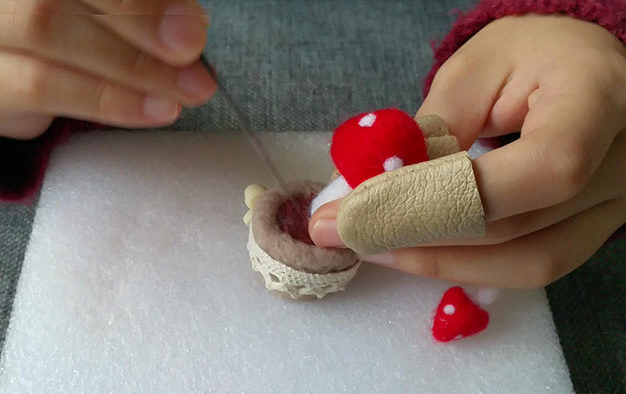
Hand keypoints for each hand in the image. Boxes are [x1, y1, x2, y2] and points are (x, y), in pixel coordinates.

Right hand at [0, 0, 215, 138]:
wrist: (11, 52)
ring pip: (43, 39)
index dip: (138, 2)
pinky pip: (36, 91)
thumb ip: (146, 3)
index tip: (191, 34)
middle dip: (136, 34)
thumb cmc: (76, 13)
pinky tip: (151, 110)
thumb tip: (186, 32)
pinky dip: (105, 102)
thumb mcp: (112, 1)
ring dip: (126, 75)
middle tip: (194, 71)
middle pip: (51, 0)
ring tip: (180, 96)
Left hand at [309, 15, 625, 288]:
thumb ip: (431, 132)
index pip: (538, 170)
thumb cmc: (531, 57)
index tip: (356, 208)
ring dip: (436, 260)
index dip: (439, 199)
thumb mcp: (474, 72)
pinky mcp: (592, 229)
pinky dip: (465, 264)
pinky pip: (532, 265)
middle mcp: (622, 165)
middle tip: (340, 228)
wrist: (583, 70)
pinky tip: (415, 249)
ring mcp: (615, 206)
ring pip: (526, 262)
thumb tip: (366, 194)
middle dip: (416, 233)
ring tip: (370, 242)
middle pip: (519, 225)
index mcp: (598, 101)